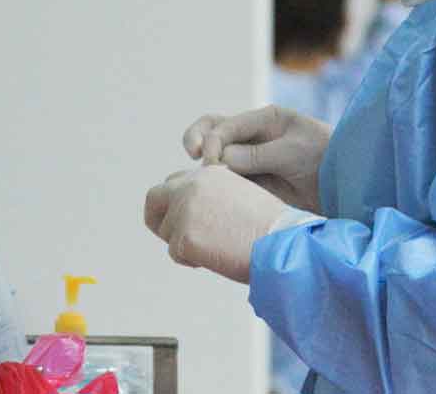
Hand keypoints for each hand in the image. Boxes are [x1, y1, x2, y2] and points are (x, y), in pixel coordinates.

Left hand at [144, 165, 286, 282]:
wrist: (281, 243)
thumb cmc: (270, 226)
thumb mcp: (239, 196)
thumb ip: (212, 197)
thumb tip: (191, 215)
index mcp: (207, 174)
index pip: (174, 182)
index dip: (175, 203)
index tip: (185, 219)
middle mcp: (191, 186)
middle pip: (154, 199)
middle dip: (158, 219)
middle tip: (174, 238)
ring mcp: (185, 211)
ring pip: (167, 232)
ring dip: (183, 245)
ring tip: (216, 250)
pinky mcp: (184, 237)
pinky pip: (176, 254)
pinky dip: (192, 261)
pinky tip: (217, 258)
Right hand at [182, 105, 331, 211]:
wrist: (348, 188)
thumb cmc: (328, 159)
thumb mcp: (294, 151)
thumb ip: (258, 155)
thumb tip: (220, 160)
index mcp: (264, 121)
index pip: (224, 124)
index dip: (212, 141)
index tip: (213, 163)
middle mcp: (252, 138)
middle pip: (212, 131)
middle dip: (196, 140)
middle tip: (194, 157)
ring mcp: (251, 162)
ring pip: (215, 159)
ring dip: (203, 168)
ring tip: (196, 182)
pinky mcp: (253, 185)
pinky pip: (227, 183)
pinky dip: (214, 187)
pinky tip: (210, 198)